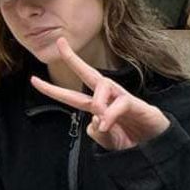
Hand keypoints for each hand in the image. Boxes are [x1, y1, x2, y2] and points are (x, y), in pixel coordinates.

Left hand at [30, 39, 168, 151]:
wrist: (157, 147)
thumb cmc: (132, 141)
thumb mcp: (108, 142)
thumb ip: (97, 134)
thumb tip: (92, 121)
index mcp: (97, 107)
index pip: (71, 96)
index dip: (52, 89)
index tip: (33, 80)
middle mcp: (107, 98)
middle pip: (88, 73)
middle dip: (72, 58)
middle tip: (60, 42)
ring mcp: (122, 98)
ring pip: (101, 87)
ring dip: (97, 103)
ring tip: (102, 120)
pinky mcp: (136, 104)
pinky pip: (118, 104)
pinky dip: (110, 114)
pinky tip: (107, 124)